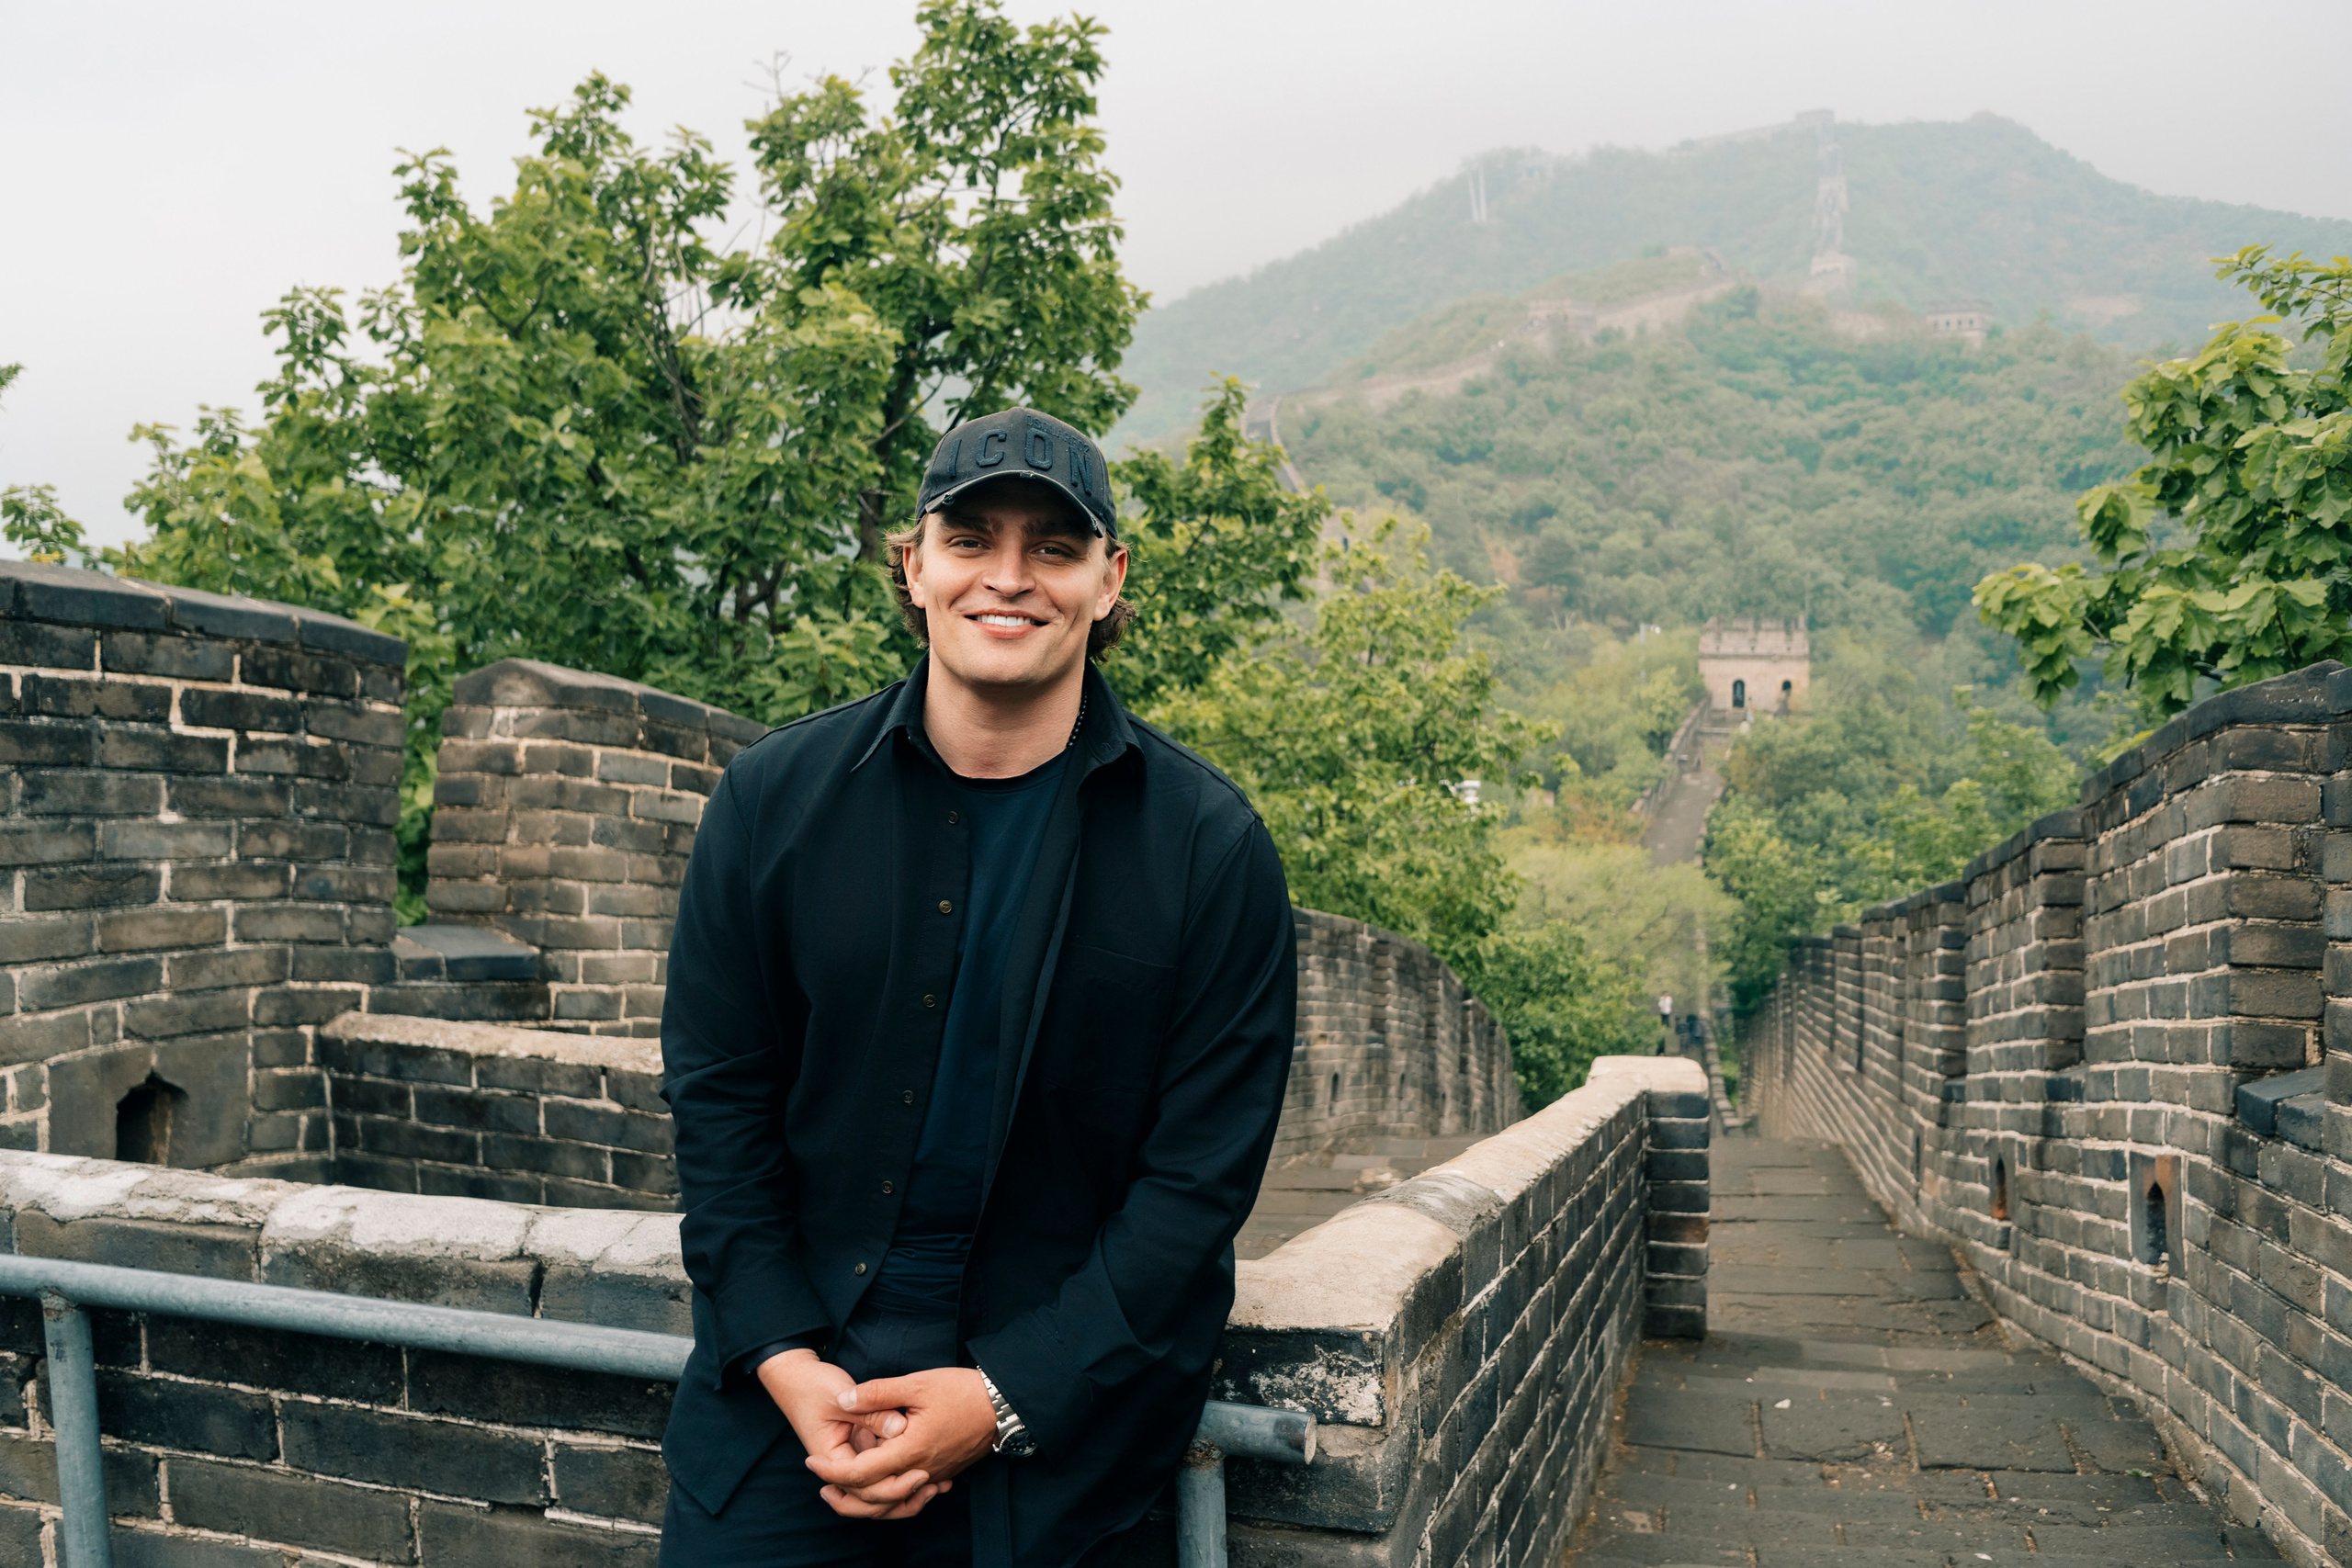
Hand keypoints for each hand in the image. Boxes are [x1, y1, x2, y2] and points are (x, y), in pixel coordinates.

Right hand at [754, 1350, 941, 1519]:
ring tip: (937, 1488)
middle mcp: (841, 1466)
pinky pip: (882, 1472)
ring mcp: (853, 1459)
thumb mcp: (840, 1396)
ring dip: (905, 1495)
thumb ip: (870, 1412)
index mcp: (830, 1458)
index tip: (920, 1474)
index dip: (892, 1485)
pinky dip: (903, 1477)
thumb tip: (899, 1428)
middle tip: (932, 1485)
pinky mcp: (863, 1449)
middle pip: (870, 1497)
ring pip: (878, 1491)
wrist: (795, 1378)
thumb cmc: (813, 1386)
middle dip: (902, 1497)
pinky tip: (932, 1477)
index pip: (862, 1484)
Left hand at [803, 1367, 998, 1514]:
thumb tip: (846, 1398)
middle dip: (842, 1494)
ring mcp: (933, 1476)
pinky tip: (879, 1480)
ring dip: (864, 1498)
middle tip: (819, 1480)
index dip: (831, 1472)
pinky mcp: (942, 1474)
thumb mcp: (917, 1384)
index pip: (861, 1474)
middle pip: (873, 1498)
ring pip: (892, 1501)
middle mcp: (920, 1471)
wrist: (1002, 1405)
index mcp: (910, 1450)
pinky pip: (910, 1494)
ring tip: (842, 1486)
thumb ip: (879, 1393)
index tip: (811, 1462)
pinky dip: (890, 1493)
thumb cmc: (961, 1391)